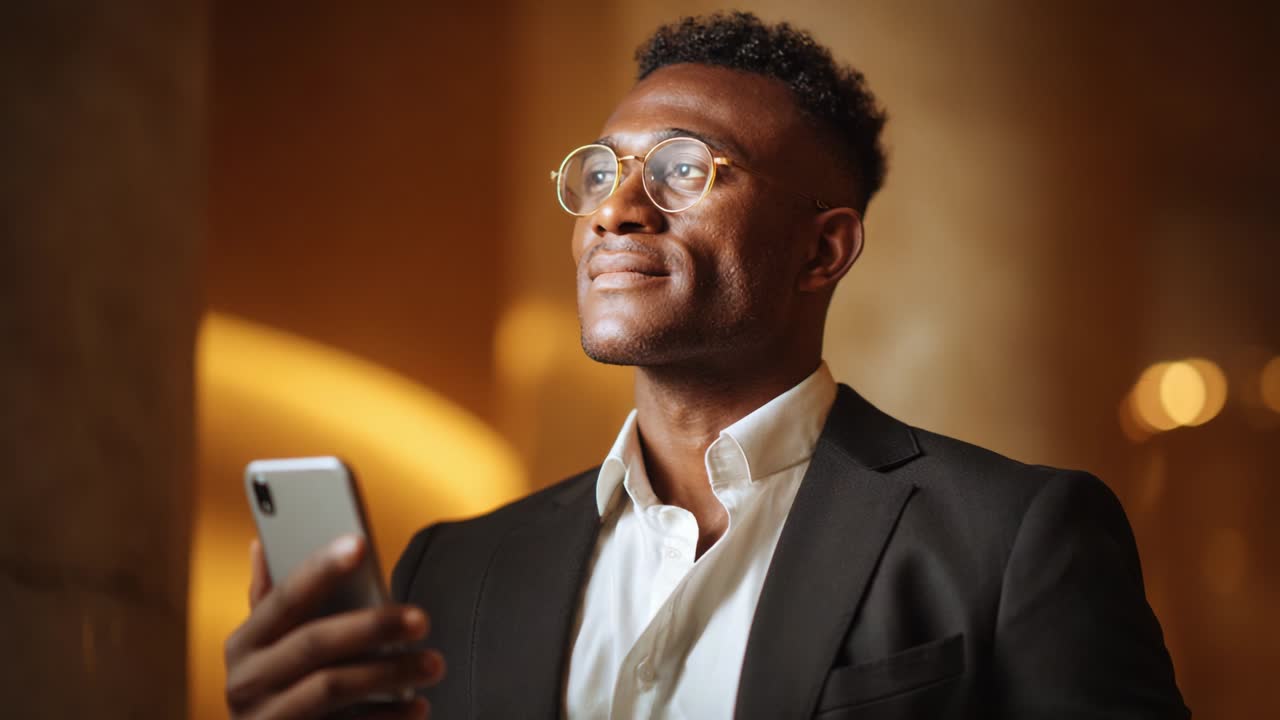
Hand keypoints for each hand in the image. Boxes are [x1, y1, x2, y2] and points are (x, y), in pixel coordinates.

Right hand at [223, 535, 445, 718]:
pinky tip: (417, 706)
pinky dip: (386, 719)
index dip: (320, 568)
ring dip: (389, 673)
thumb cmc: (276, 692)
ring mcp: (266, 719)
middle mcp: (246, 681)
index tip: (359, 543)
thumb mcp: (264, 649)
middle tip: (422, 619)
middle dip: (372, 626)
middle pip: (314, 643)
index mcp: (245, 642)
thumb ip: (270, 603)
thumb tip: (262, 543)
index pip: (285, 596)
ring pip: (331, 687)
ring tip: (433, 664)